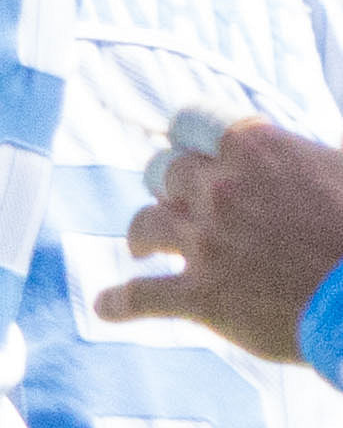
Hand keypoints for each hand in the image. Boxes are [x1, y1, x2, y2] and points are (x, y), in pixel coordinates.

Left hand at [106, 112, 342, 363]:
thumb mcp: (340, 169)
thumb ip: (300, 158)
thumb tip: (293, 156)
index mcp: (256, 148)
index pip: (192, 121)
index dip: (188, 136)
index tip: (187, 147)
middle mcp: (221, 188)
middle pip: (164, 171)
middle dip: (171, 186)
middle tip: (177, 202)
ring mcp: (206, 241)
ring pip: (144, 225)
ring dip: (143, 234)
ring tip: (144, 248)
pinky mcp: (201, 295)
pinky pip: (138, 296)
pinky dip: (118, 303)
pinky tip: (107, 306)